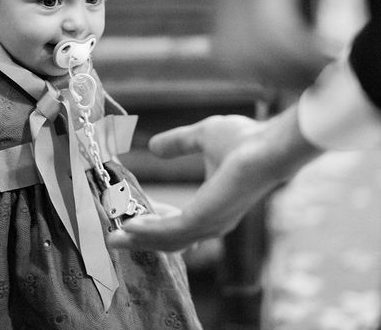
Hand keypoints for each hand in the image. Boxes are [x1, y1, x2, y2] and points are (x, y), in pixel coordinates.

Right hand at [108, 115, 259, 251]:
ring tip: (114, 236)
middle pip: (169, 241)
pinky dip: (147, 231)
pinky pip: (168, 230)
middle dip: (140, 240)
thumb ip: (179, 143)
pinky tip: (129, 226)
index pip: (178, 225)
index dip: (153, 223)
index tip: (130, 216)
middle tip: (114, 237)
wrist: (267, 145)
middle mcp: (212, 223)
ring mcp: (209, 224)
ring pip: (166, 240)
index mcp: (213, 209)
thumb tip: (154, 146)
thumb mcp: (201, 138)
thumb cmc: (244, 140)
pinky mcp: (203, 219)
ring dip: (138, 239)